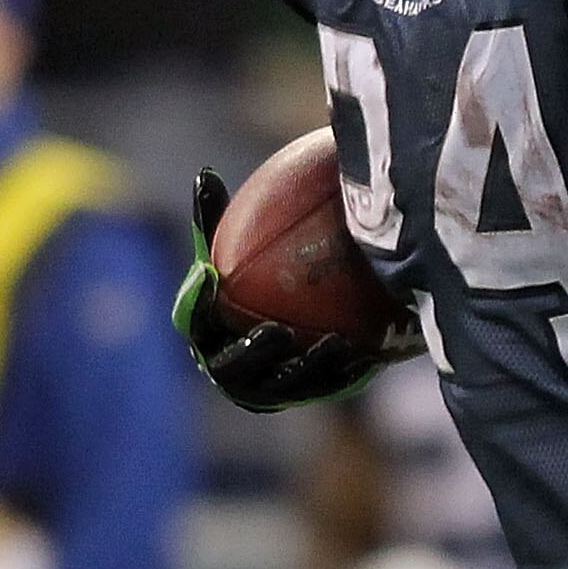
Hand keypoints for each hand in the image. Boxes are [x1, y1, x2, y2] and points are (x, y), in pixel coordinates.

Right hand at [172, 168, 399, 412]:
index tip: (214, 284)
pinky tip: (371, 354)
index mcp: (209, 332)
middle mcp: (232, 367)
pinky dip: (346, 374)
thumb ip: (218, 218)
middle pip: (234, 369)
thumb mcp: (240, 245)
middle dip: (252, 355)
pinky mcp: (309, 393)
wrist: (298, 315)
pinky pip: (327, 388)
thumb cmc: (258, 272)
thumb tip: (204, 174)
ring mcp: (271, 387)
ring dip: (309, 370)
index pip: (197, 323)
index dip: (200, 309)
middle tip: (276, 331)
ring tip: (336, 345)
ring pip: (285, 387)